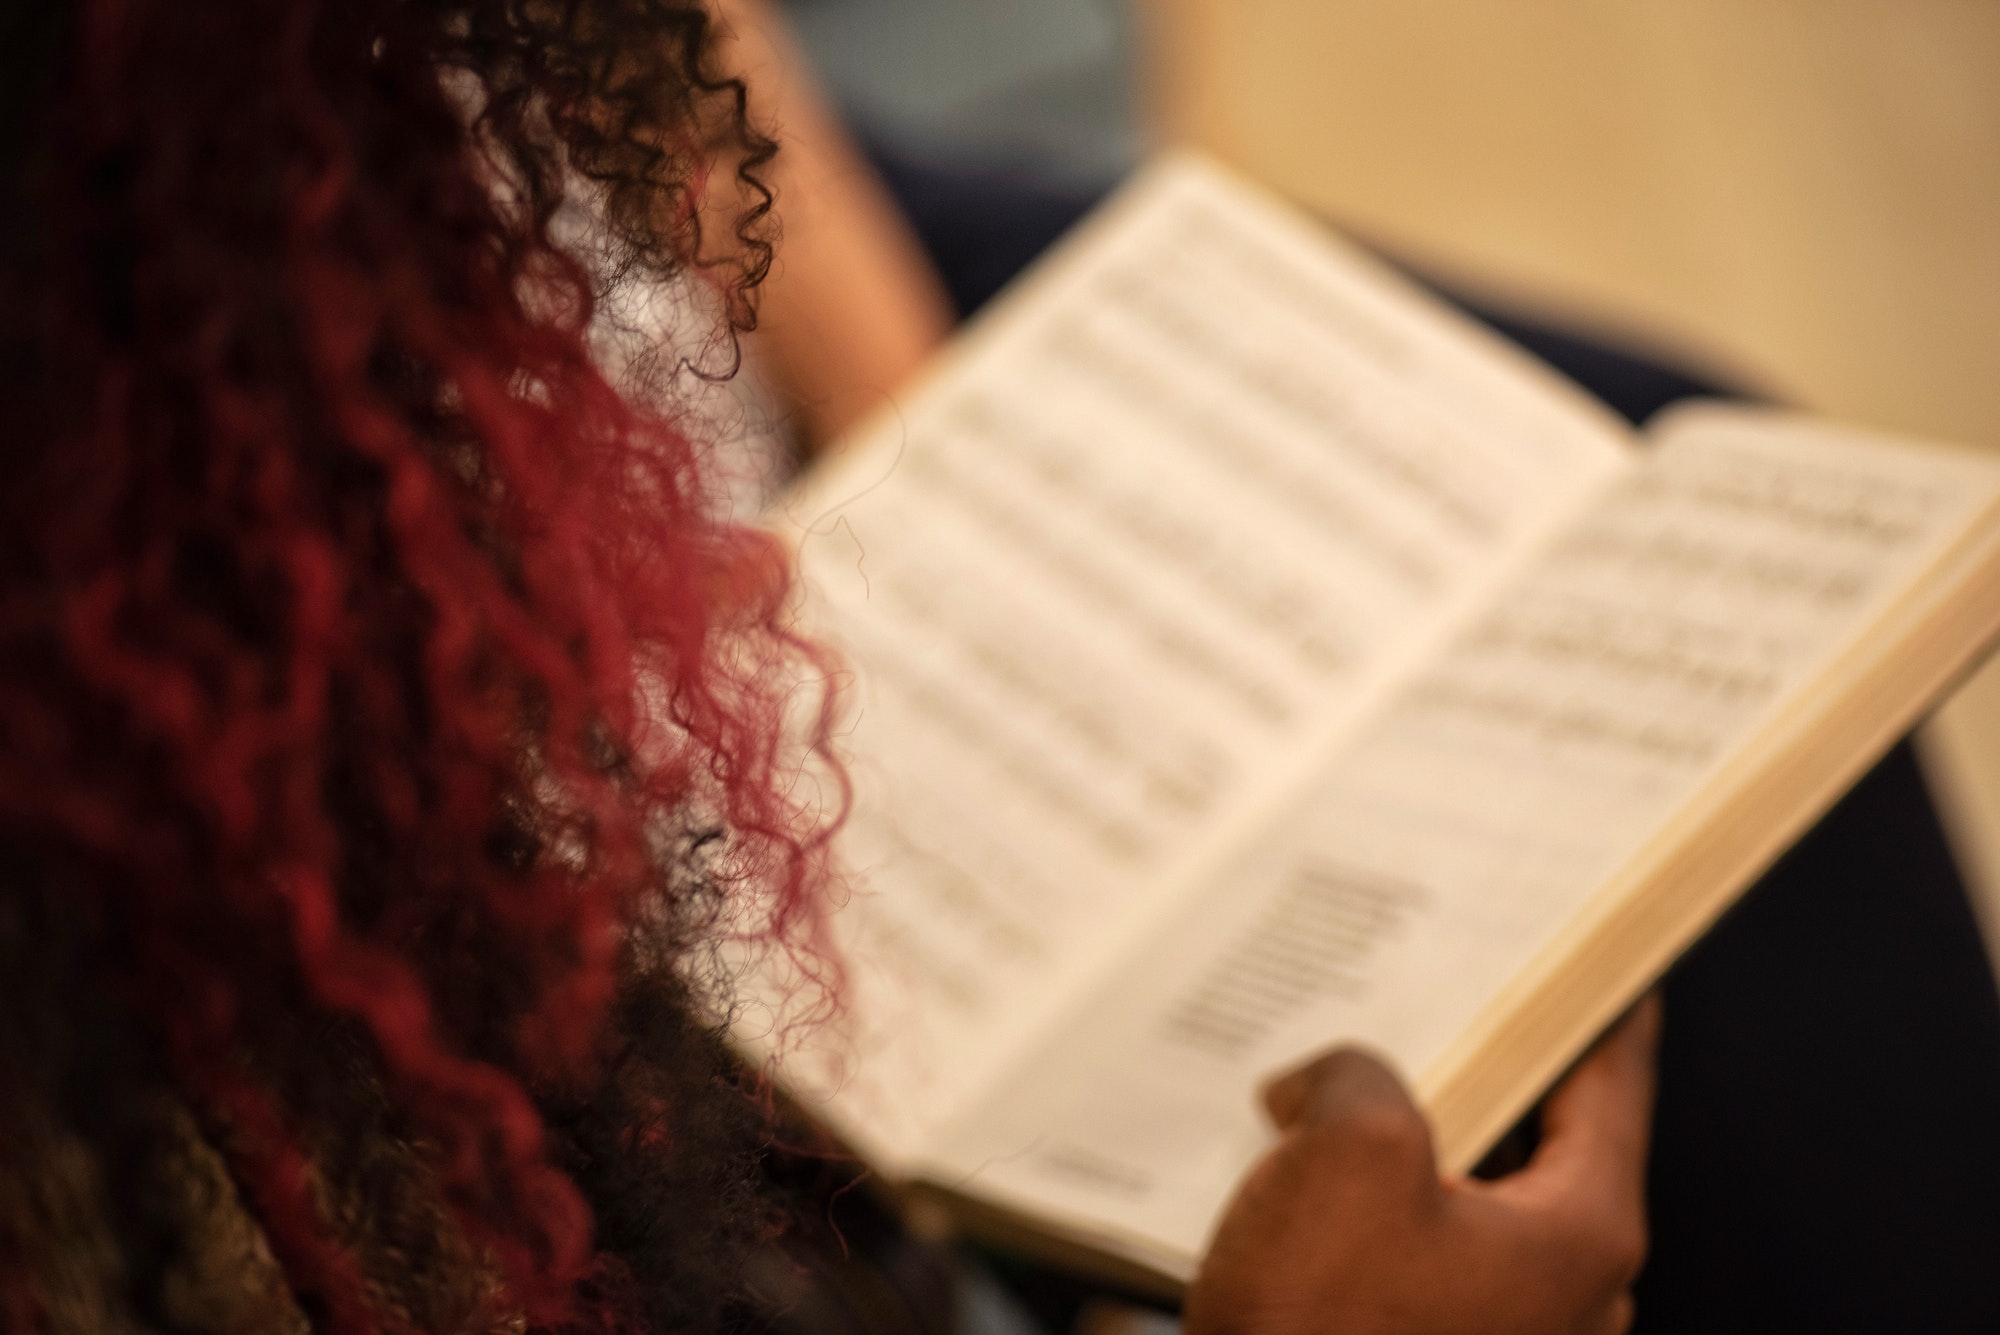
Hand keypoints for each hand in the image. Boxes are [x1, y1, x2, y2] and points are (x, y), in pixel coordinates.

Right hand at [1185, 996, 1661, 1334]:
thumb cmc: (1324, 1334)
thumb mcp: (1348, 1151)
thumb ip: (1358, 1076)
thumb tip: (1321, 1088)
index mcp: (1580, 1234)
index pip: (1612, 1085)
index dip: (1600, 1003)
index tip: (1604, 953)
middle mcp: (1561, 1292)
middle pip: (1538, 1137)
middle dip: (1482, 1063)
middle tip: (1441, 989)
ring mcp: (1496, 1333)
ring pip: (1465, 1195)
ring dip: (1406, 1136)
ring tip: (1338, 1076)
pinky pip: (1415, 1251)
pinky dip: (1370, 1202)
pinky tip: (1299, 1168)